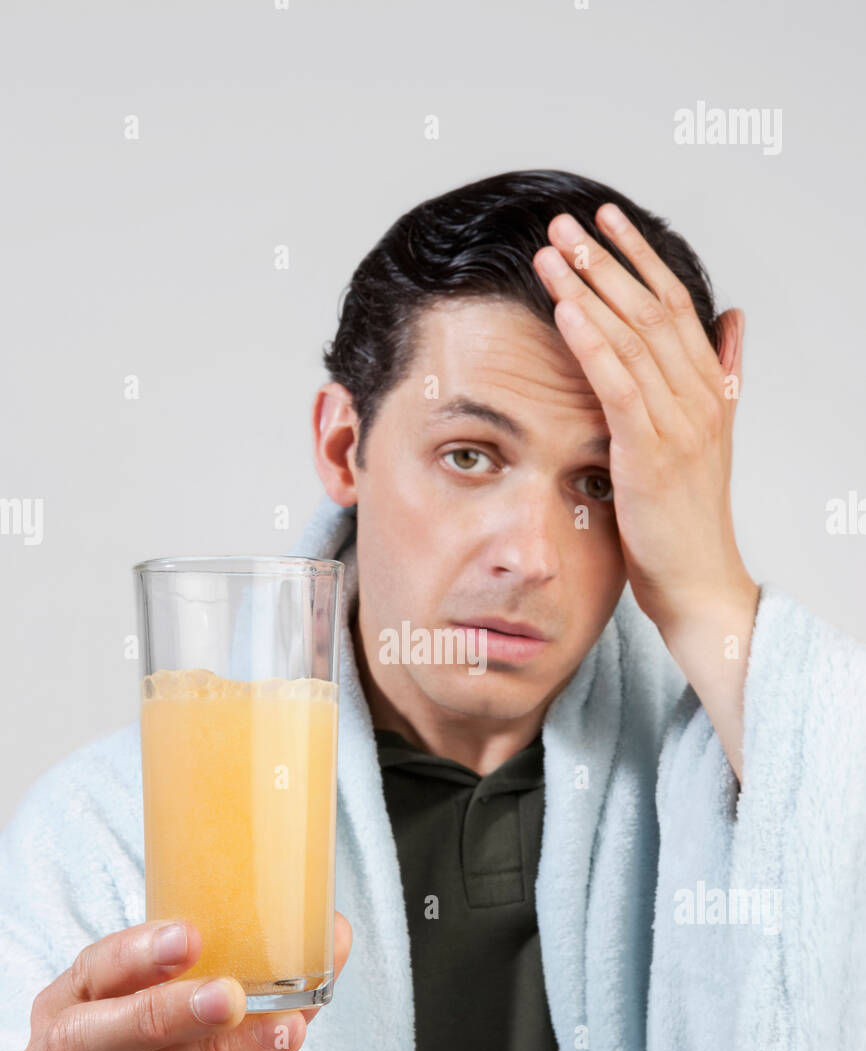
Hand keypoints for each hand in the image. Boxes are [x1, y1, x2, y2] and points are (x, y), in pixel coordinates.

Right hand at [5, 913, 351, 1050]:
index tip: (192, 935)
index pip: (91, 971)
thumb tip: (334, 931)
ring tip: (284, 1034)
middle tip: (232, 994)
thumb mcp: (213, 1041)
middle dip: (162, 1009)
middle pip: (86, 1034)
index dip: (136, 952)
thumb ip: (265, 989)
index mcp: (70, 1012)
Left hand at [532, 205, 759, 779]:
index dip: (641, 257)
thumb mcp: (704, 441)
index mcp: (708, 390)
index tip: (606, 220)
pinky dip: (591, 343)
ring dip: (589, 288)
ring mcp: (677, 423)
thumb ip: (718, 378)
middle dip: (606, 259)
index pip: (676, 304)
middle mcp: (698, 397)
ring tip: (552, 250)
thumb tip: (733, 323)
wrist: (700, 583)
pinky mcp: (650, 453)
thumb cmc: (688, 522)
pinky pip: (618, 385)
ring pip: (632, 337)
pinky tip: (565, 308)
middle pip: (651, 308)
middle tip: (565, 219)